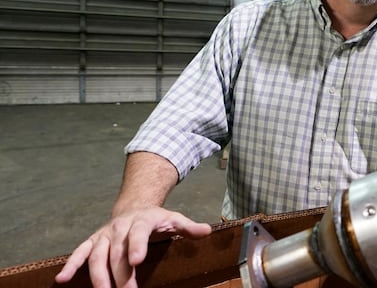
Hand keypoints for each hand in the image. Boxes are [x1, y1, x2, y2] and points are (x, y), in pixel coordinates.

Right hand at [54, 207, 211, 287]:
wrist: (134, 205)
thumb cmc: (156, 218)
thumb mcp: (175, 219)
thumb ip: (188, 227)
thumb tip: (207, 231)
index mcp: (142, 221)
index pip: (139, 233)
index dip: (137, 246)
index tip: (136, 261)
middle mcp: (119, 227)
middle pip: (117, 252)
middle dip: (120, 274)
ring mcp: (104, 235)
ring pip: (96, 256)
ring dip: (97, 276)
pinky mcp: (93, 241)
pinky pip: (79, 253)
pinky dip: (70, 265)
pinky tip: (62, 279)